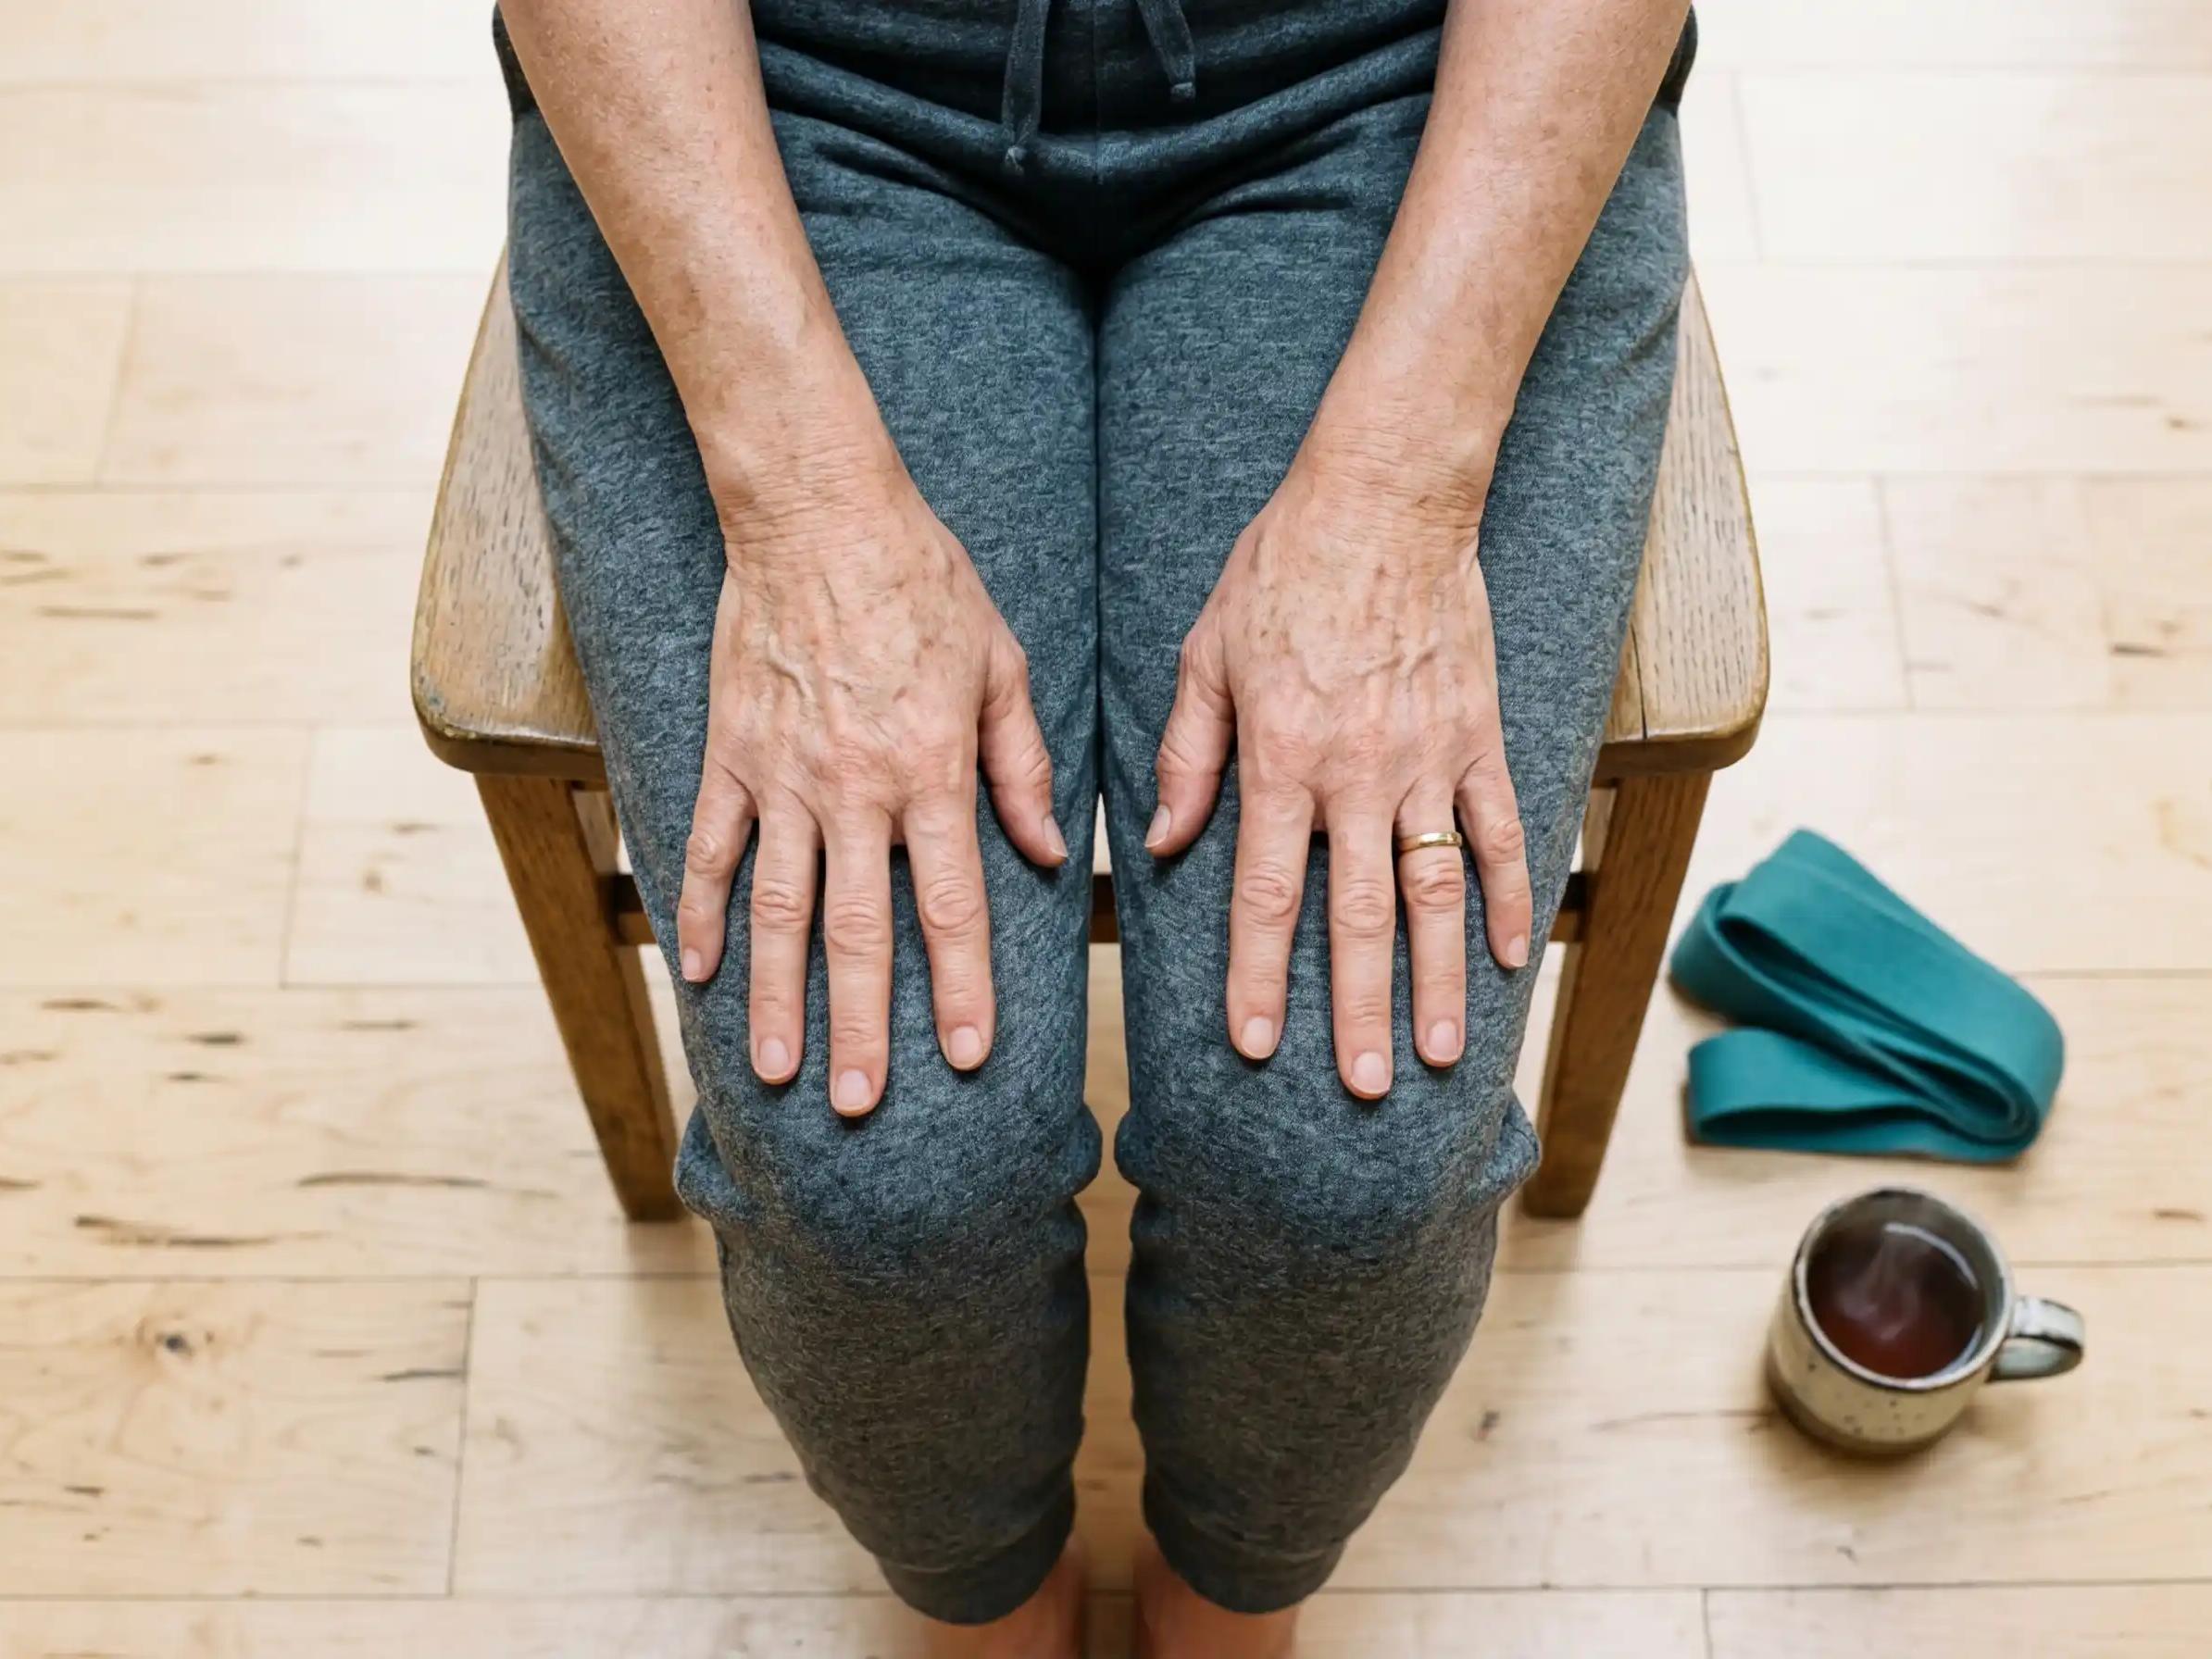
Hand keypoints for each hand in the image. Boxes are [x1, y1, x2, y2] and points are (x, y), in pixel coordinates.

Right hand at [675, 445, 1066, 1116]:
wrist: (819, 512)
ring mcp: (782, 777)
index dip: (959, 986)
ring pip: (780, 910)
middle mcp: (854, 790)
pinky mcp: (730, 754)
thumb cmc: (924, 581)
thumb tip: (1051, 854)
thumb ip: (1020, 766)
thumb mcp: (1001, 665)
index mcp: (931, 771)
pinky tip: (699, 973)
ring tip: (777, 1070)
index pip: (950, 905)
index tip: (966, 1056)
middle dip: (861, 1026)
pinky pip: (710, 847)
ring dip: (778, 997)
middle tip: (860, 1103)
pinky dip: (701, 912)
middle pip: (858, 932)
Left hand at [1147, 448, 1531, 1099]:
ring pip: (1436, 891)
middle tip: (1356, 1087)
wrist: (1384, 497)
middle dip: (1355, 1009)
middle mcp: (1357, 774)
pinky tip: (1512, 959)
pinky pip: (1503, 831)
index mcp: (1280, 759)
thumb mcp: (1205, 655)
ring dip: (1435, 979)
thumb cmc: (1281, 570)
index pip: (1264, 893)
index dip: (1258, 976)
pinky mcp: (1479, 735)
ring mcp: (1428, 759)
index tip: (1253, 1045)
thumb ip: (1187, 755)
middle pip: (1357, 915)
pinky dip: (1513, 897)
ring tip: (1434, 1054)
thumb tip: (1160, 842)